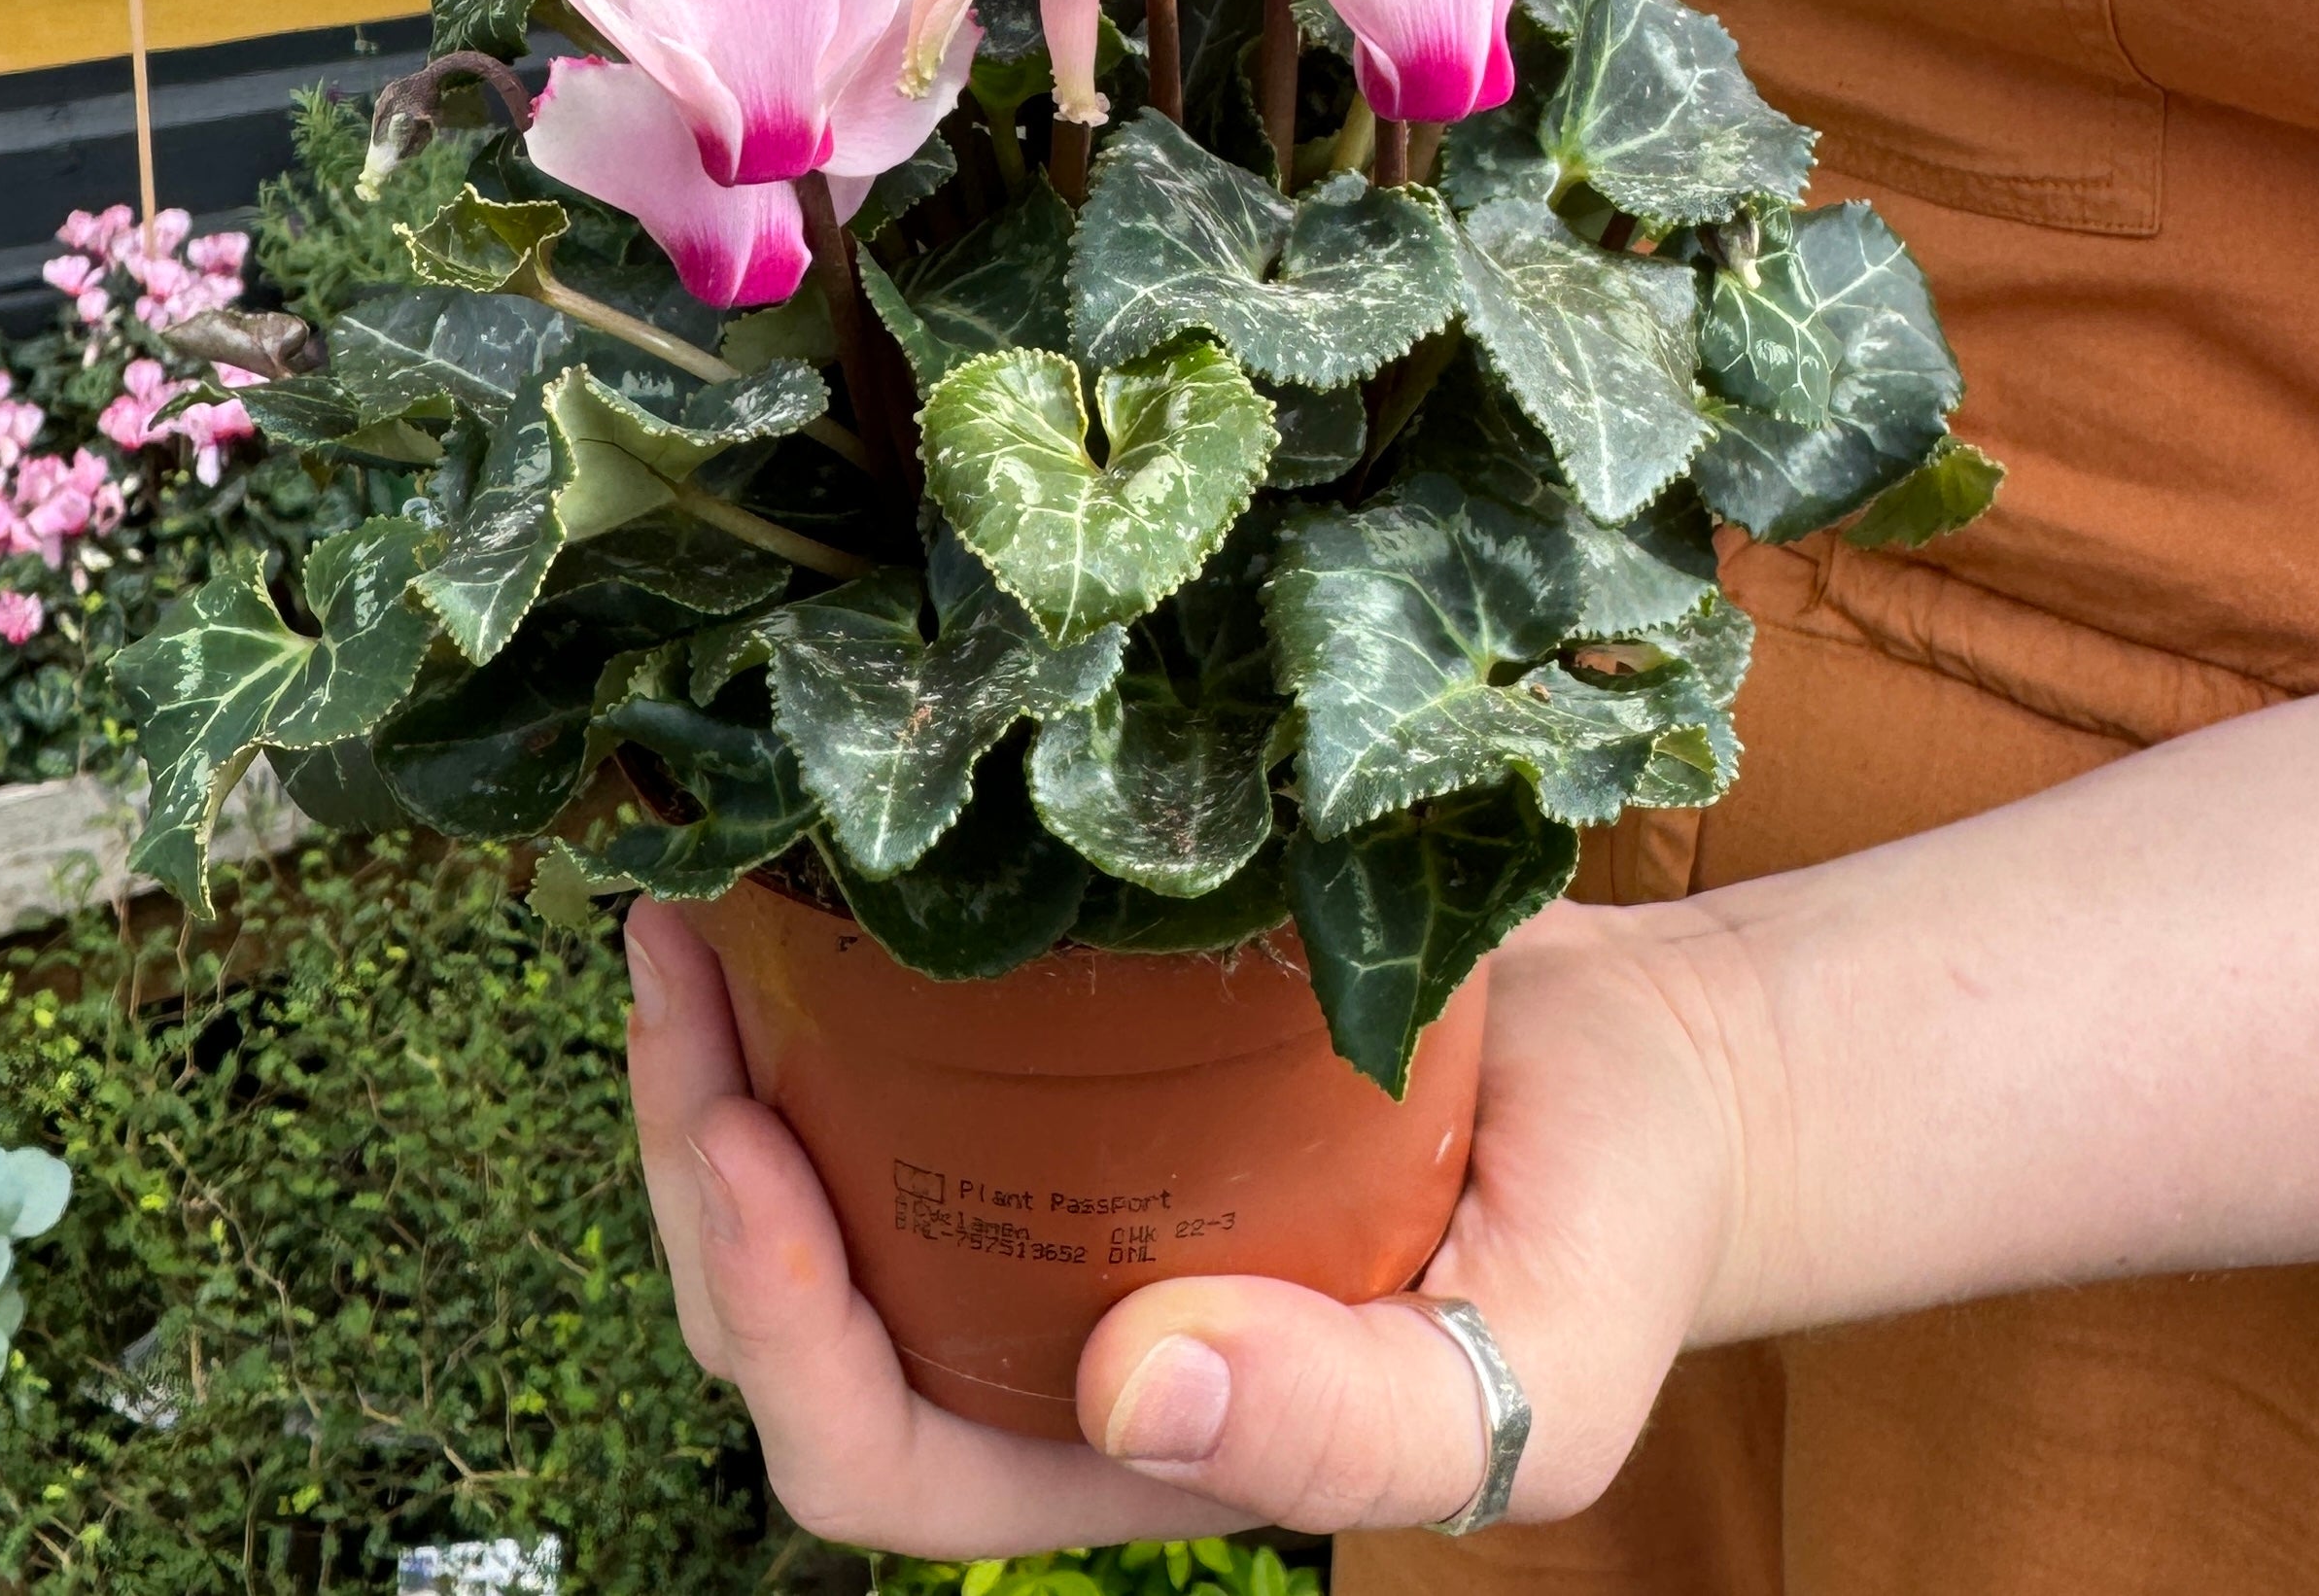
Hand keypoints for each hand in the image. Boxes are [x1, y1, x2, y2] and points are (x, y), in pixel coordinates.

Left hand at [624, 893, 1748, 1559]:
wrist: (1650, 1073)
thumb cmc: (1603, 1242)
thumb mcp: (1531, 1380)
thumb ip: (1353, 1425)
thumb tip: (1130, 1391)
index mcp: (1109, 1445)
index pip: (877, 1456)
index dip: (777, 1324)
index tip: (741, 1135)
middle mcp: (1044, 1326)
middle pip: (791, 1309)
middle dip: (691, 1158)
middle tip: (668, 966)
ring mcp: (1045, 1188)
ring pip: (812, 1171)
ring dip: (717, 1058)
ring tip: (682, 907)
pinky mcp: (1071, 1058)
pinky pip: (895, 1042)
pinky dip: (819, 972)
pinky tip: (796, 862)